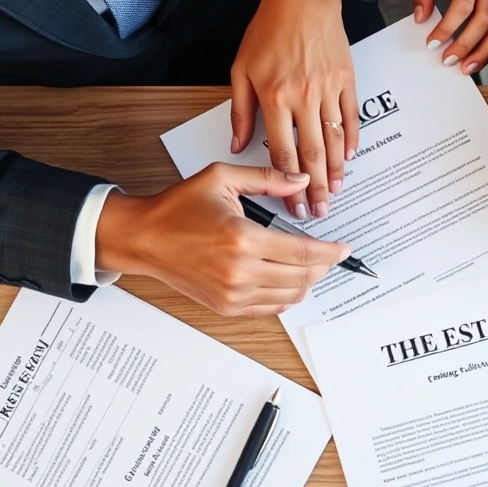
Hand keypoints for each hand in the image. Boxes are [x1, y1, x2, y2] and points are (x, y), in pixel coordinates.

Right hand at [94, 163, 350, 315]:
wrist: (143, 238)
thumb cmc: (177, 208)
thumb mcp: (222, 179)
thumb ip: (267, 178)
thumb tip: (301, 180)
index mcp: (242, 239)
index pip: (303, 252)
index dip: (330, 252)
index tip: (344, 248)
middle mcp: (239, 272)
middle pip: (302, 277)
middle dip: (324, 266)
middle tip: (331, 255)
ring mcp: (232, 294)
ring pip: (290, 296)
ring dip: (307, 281)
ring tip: (311, 265)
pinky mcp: (226, 307)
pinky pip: (271, 308)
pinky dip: (286, 295)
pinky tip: (289, 279)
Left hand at [231, 0, 356, 219]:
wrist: (301, 0)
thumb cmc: (269, 31)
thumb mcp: (241, 70)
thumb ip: (241, 112)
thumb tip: (239, 145)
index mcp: (275, 98)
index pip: (284, 154)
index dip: (289, 186)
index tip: (294, 206)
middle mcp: (304, 98)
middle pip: (312, 155)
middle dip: (317, 189)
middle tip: (320, 212)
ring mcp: (329, 90)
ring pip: (335, 140)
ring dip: (336, 171)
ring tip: (337, 192)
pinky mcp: (347, 81)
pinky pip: (351, 118)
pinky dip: (352, 141)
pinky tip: (350, 159)